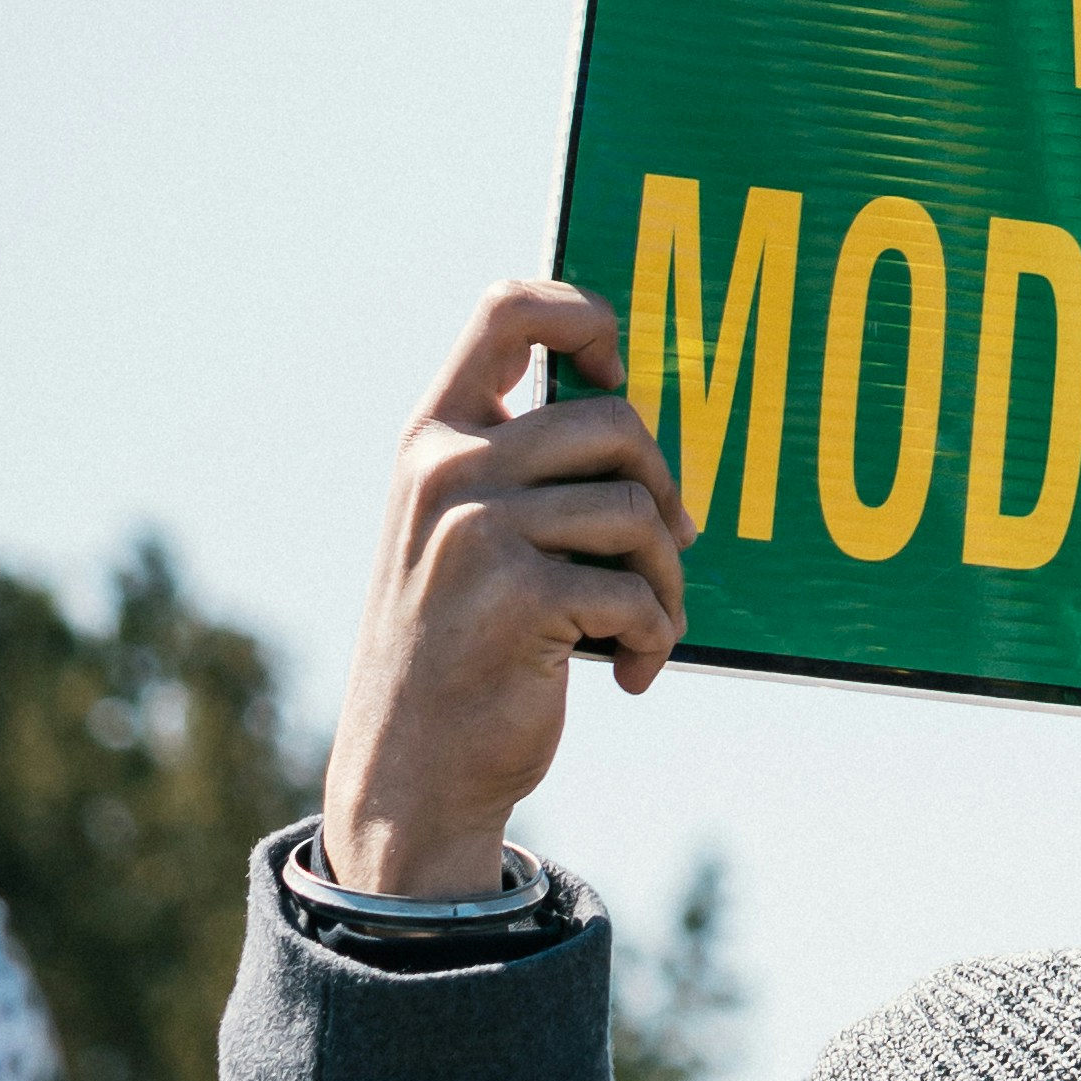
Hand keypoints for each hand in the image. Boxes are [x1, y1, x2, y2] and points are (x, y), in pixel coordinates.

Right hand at [318, 285, 694, 899]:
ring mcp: (476, 529)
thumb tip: (640, 417)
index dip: (584, 314)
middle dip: (665, 489)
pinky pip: (637, 591)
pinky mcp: (516, 596)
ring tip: (649, 628)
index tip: (618, 371)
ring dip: (668, 581)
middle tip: (669, 547)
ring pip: (641, 512)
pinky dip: (656, 638)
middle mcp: (448, 467)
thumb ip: (522, 468)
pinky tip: (633, 675)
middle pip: (616, 420)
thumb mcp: (465, 536)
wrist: (411, 771)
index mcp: (434, 435)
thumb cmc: (461, 647)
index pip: (508, 308)